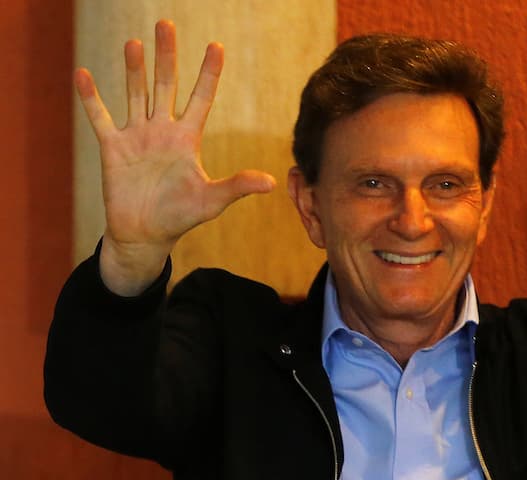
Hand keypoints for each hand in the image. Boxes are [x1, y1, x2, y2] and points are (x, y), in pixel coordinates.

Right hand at [76, 20, 275, 294]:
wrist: (145, 235)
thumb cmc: (181, 217)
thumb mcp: (212, 200)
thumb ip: (237, 186)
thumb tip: (271, 183)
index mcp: (187, 138)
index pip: (201, 97)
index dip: (208, 73)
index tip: (216, 46)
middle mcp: (162, 130)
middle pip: (165, 85)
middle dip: (166, 56)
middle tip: (166, 24)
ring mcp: (136, 136)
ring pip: (135, 94)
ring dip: (134, 69)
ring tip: (134, 43)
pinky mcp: (113, 148)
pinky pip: (100, 117)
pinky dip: (91, 98)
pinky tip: (82, 74)